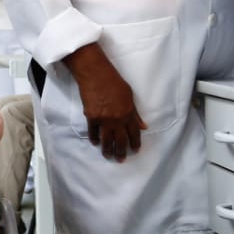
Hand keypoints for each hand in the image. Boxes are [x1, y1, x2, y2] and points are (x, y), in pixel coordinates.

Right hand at [64, 43, 147, 161]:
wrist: (95, 74)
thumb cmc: (113, 81)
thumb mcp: (129, 95)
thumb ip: (135, 113)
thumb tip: (143, 126)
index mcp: (129, 113)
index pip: (134, 133)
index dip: (135, 143)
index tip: (135, 150)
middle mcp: (117, 119)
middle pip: (121, 140)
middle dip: (121, 152)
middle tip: (121, 159)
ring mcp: (103, 119)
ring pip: (107, 140)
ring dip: (108, 150)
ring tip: (108, 155)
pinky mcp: (91, 117)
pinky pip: (93, 132)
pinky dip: (94, 139)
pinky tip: (96, 143)